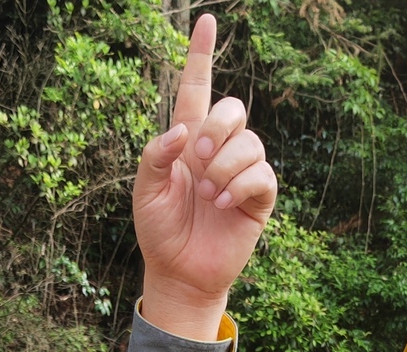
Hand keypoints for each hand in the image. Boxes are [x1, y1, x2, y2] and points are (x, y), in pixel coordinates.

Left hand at [133, 13, 276, 340]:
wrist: (178, 272)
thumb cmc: (160, 231)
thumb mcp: (144, 190)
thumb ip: (155, 154)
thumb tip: (183, 133)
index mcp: (188, 140)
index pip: (197, 87)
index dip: (201, 55)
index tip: (205, 20)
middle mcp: (218, 150)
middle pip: (232, 109)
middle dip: (217, 128)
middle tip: (198, 160)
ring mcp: (241, 172)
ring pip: (249, 142)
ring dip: (225, 166)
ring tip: (208, 195)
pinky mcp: (258, 197)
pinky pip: (261, 174)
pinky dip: (240, 185)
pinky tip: (222, 204)